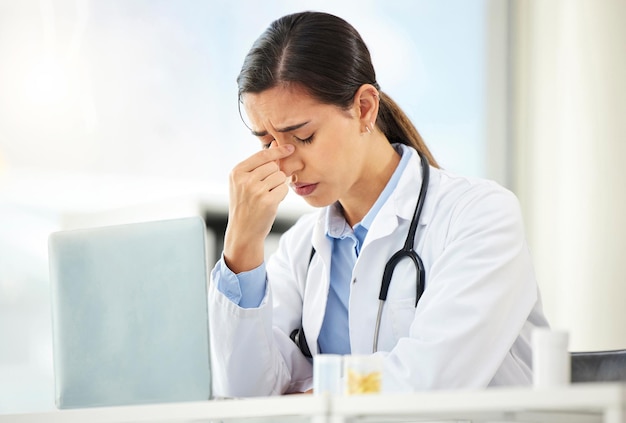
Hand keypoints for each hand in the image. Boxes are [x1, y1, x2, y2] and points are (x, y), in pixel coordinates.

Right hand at [223, 143, 294, 272]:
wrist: (243, 231)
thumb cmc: (246, 205)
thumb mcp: (246, 182)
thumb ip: (261, 163)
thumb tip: (275, 142)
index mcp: (237, 172)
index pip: (262, 155)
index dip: (277, 150)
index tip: (289, 148)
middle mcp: (245, 180)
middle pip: (273, 166)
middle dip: (275, 175)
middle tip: (266, 188)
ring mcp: (256, 191)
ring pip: (280, 176)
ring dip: (278, 185)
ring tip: (267, 196)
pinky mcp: (267, 201)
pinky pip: (284, 189)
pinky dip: (281, 195)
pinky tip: (272, 202)